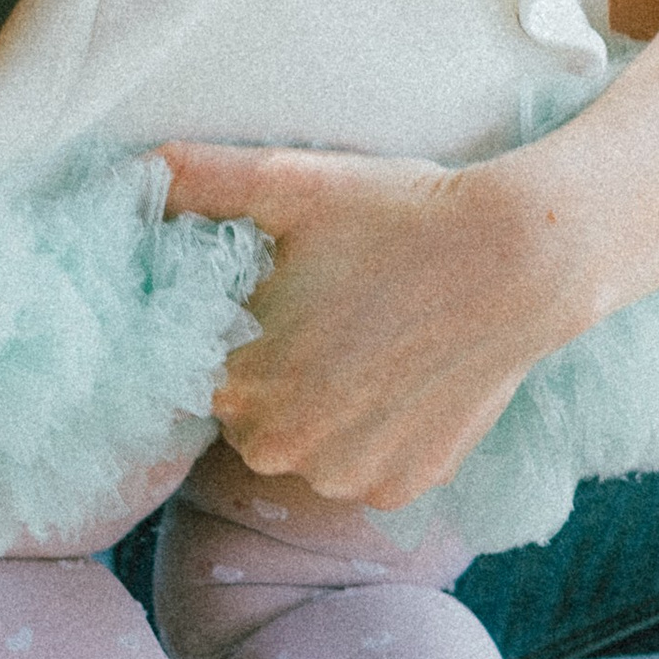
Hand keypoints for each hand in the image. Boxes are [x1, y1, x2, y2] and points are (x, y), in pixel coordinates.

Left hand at [162, 141, 590, 499]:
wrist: (521, 258)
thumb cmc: (398, 216)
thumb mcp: (291, 184)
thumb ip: (202, 181)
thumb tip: (137, 170)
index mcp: (240, 393)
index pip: (214, 374)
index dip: (248, 333)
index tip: (292, 297)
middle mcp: (286, 454)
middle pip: (261, 417)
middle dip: (284, 374)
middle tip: (338, 314)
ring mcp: (351, 478)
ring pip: (315, 446)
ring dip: (331, 409)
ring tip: (376, 341)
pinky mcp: (406, 488)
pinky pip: (370, 464)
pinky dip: (382, 432)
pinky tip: (408, 375)